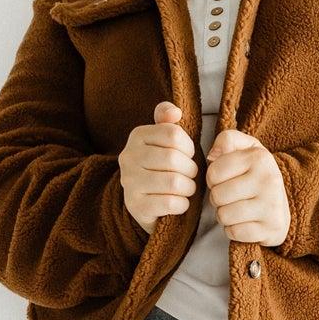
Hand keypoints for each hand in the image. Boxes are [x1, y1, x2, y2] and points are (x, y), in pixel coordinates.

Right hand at [119, 101, 197, 232]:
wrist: (145, 203)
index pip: (174, 135)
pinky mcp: (136, 206)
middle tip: (189, 175)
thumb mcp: (164, 141)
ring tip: (186, 188)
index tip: (187, 156)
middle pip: (174, 159)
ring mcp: (129, 182)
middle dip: (191, 170)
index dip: (189, 148)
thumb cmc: (161, 167)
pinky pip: (171, 203)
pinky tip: (179, 203)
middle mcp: (128, 157)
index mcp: (137, 136)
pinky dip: (183, 204)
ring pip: (174, 182)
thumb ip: (167, 120)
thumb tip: (175, 112)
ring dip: (189, 188)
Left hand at [205, 129, 290, 247]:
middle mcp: (269, 179)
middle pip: (217, 196)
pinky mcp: (272, 228)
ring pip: (223, 216)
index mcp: (260, 157)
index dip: (213, 179)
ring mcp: (272, 205)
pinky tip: (245, 222)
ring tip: (237, 209)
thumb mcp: (245, 150)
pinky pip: (234, 232)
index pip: (213, 173)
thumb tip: (212, 155)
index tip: (226, 179)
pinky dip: (234, 230)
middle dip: (218, 199)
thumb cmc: (255, 175)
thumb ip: (227, 140)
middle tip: (232, 197)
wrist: (281, 206)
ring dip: (224, 215)